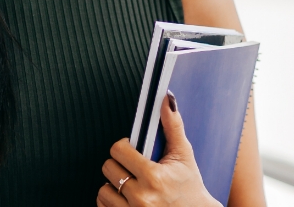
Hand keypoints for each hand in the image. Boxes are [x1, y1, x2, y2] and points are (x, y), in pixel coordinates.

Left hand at [98, 92, 218, 206]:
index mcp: (154, 177)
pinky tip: (127, 200)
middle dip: (120, 166)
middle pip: (108, 168)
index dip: (124, 148)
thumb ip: (173, 126)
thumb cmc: (190, 187)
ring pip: (103, 190)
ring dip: (114, 186)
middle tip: (134, 170)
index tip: (132, 151)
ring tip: (131, 186)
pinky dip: (112, 203)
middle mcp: (142, 197)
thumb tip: (166, 97)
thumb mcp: (184, 156)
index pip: (118, 150)